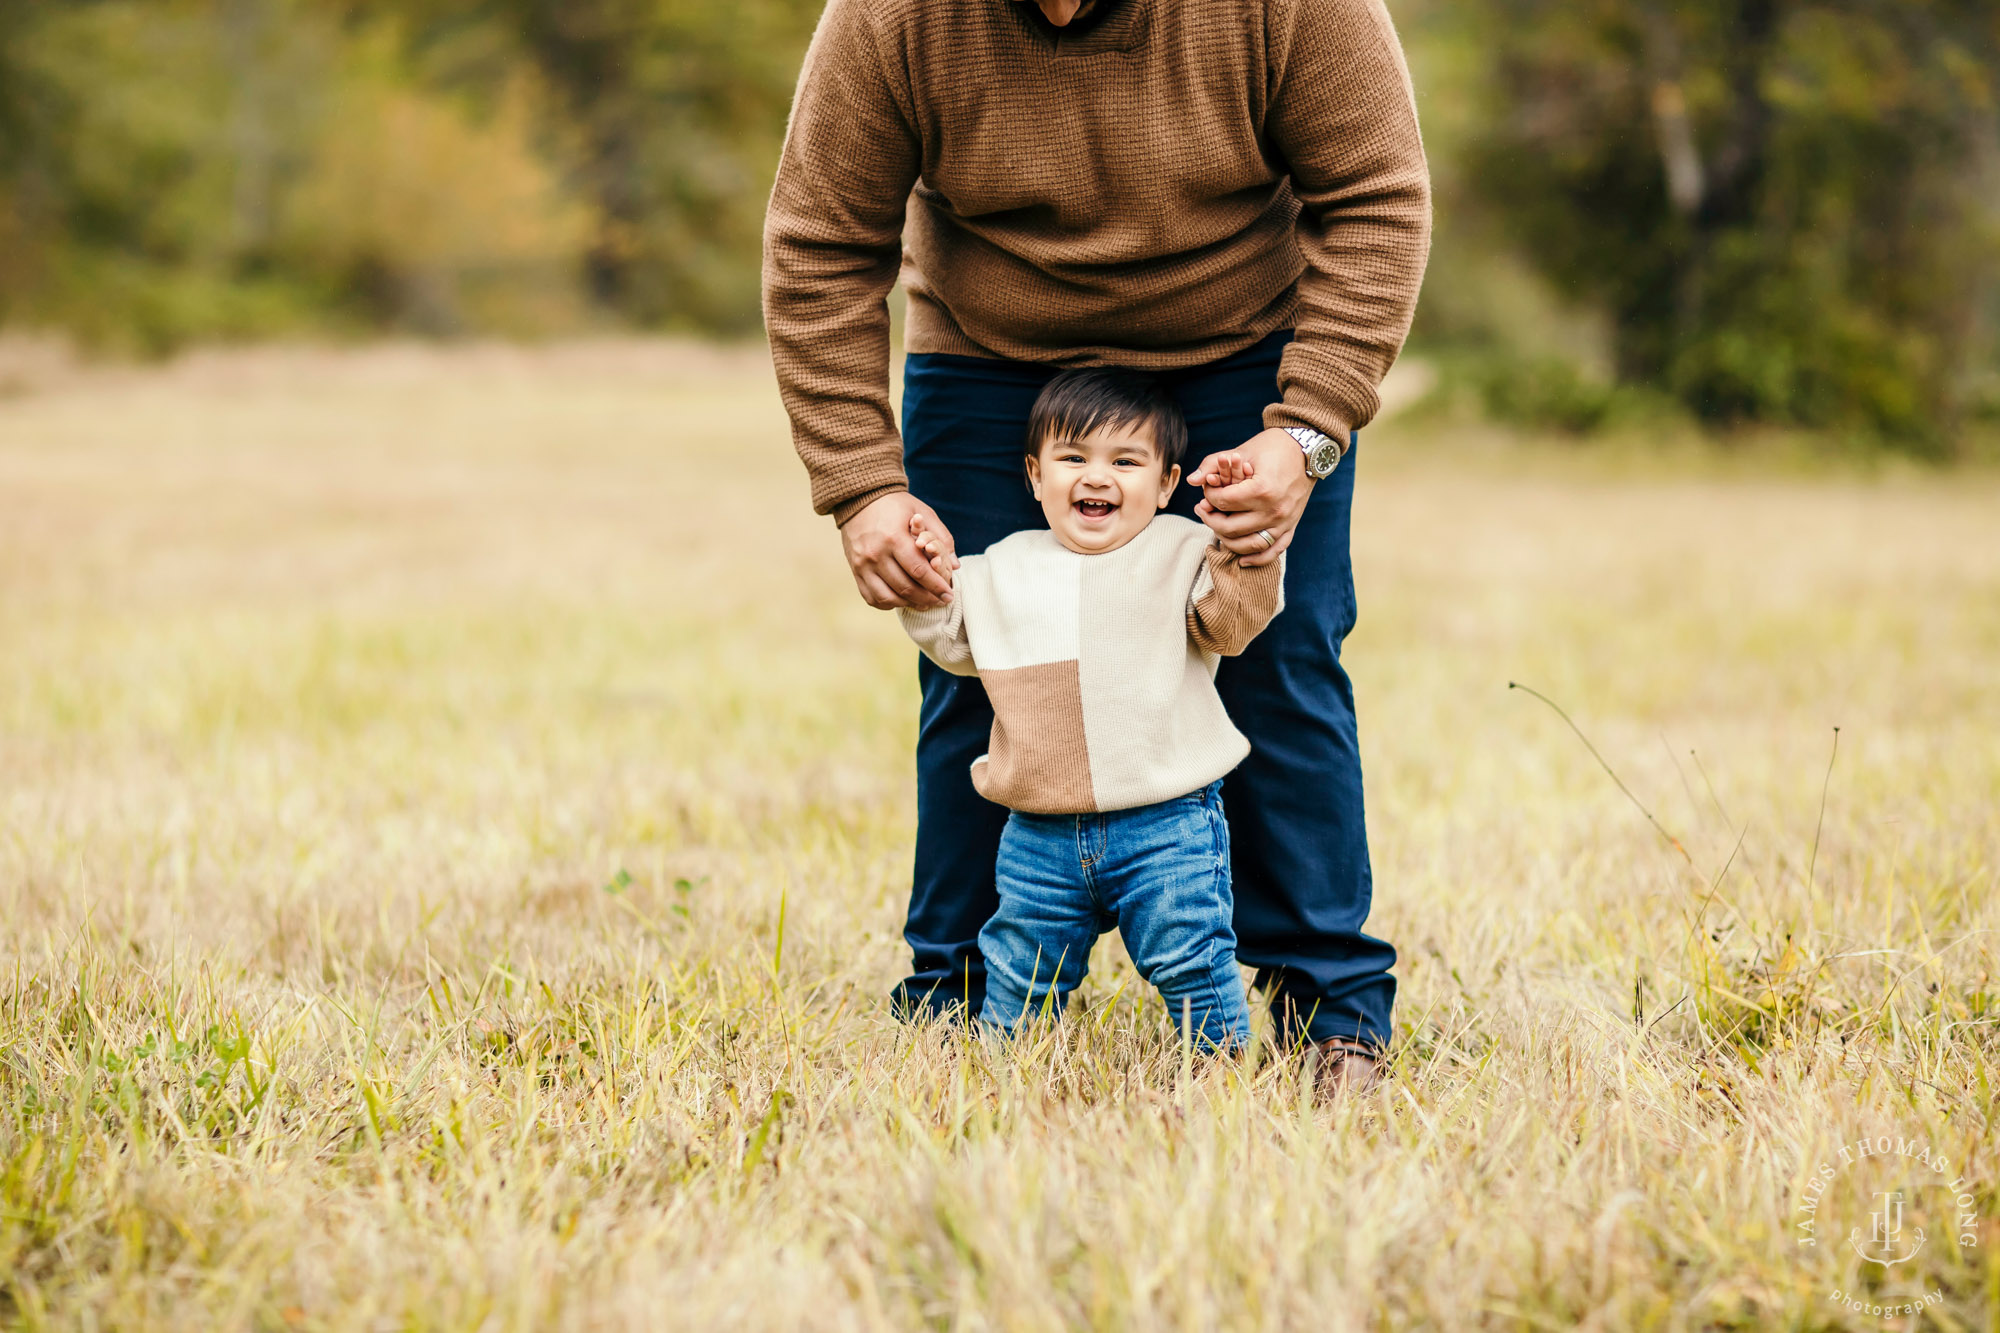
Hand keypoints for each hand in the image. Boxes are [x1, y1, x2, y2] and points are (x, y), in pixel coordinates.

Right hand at [840, 491, 958, 609]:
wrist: (860, 499)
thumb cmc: (896, 506)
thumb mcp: (922, 512)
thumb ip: (941, 537)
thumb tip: (954, 565)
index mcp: (894, 538)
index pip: (918, 571)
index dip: (936, 586)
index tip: (949, 594)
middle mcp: (875, 554)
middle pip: (904, 587)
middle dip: (927, 599)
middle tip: (941, 601)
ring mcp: (862, 565)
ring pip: (888, 597)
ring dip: (909, 604)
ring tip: (924, 603)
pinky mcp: (855, 571)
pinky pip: (872, 597)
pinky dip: (889, 603)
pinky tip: (903, 599)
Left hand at [1187, 427, 1314, 567]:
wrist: (1307, 449)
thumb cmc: (1273, 447)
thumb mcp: (1243, 450)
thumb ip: (1213, 462)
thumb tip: (1191, 480)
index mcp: (1262, 490)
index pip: (1223, 502)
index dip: (1209, 496)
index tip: (1208, 489)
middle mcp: (1274, 510)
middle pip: (1231, 527)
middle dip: (1211, 519)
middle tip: (1203, 510)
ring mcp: (1284, 521)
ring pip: (1249, 545)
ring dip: (1228, 541)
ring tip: (1217, 528)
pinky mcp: (1291, 526)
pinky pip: (1273, 551)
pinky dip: (1257, 558)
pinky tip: (1242, 559)